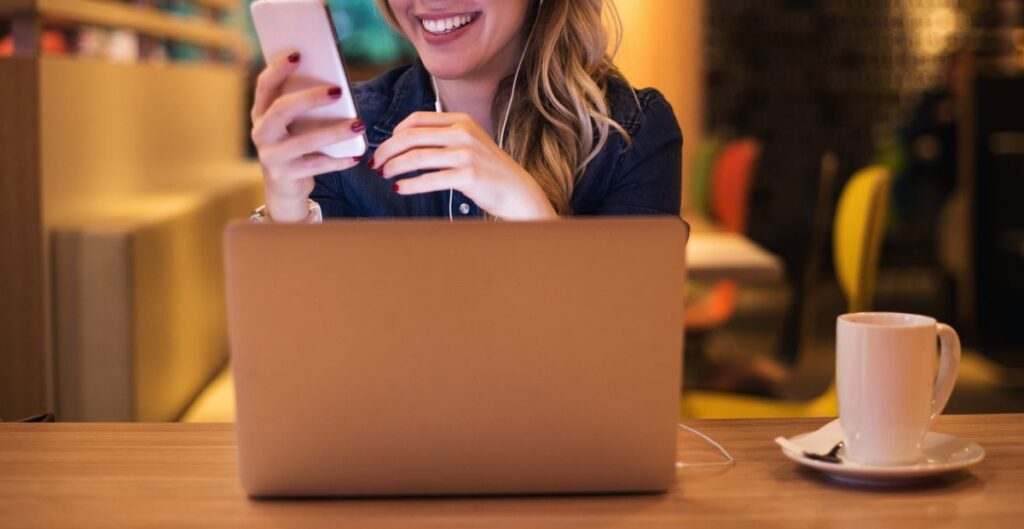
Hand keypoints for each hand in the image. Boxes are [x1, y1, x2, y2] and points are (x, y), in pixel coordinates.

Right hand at [250, 51, 364, 221]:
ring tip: (358, 124)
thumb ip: (304, 106)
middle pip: (281, 109)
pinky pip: (315, 166)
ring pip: (303, 141)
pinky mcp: (285, 175)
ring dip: (334, 132)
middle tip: (337, 91)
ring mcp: (271, 156)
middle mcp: (261, 133)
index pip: (264, 86)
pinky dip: (338, 161)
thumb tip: (336, 86)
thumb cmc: (296, 145)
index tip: (298, 54)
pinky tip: (355, 156)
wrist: (286, 187)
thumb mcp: (294, 125)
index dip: (278, 69)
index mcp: (261, 113)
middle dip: (310, 98)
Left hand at [370, 112, 557, 220]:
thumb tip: (403, 140)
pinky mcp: (468, 177)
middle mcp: (463, 133)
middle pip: (411, 136)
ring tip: (384, 175)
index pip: (416, 119)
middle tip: (376, 163)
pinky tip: (399, 188)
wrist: (517, 191)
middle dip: (387, 150)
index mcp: (461, 120)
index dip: (394, 133)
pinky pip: (429, 179)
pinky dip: (409, 185)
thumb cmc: (487, 169)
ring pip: (416, 157)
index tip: (385, 146)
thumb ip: (442, 137)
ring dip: (394, 167)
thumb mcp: (469, 143)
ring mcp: (466, 154)